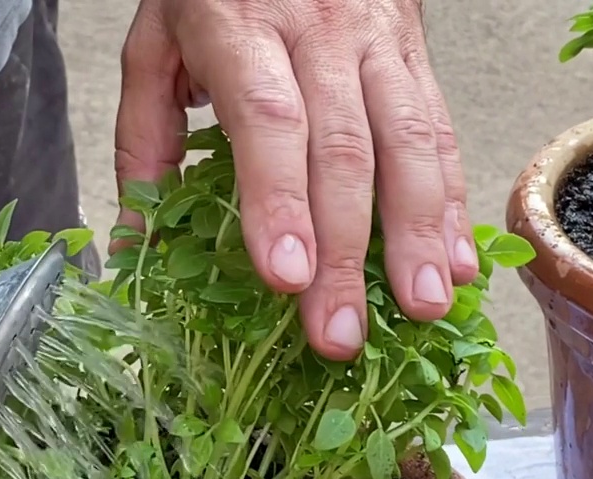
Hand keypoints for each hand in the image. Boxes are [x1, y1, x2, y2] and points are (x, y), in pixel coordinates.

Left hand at [113, 0, 477, 360]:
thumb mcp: (155, 46)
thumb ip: (144, 140)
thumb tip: (135, 246)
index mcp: (240, 26)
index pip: (268, 121)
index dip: (279, 202)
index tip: (285, 277)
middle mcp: (319, 30)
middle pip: (343, 149)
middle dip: (347, 251)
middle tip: (339, 334)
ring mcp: (377, 39)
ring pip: (410, 139)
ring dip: (418, 232)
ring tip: (421, 307)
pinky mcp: (415, 50)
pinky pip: (441, 127)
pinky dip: (451, 200)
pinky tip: (456, 259)